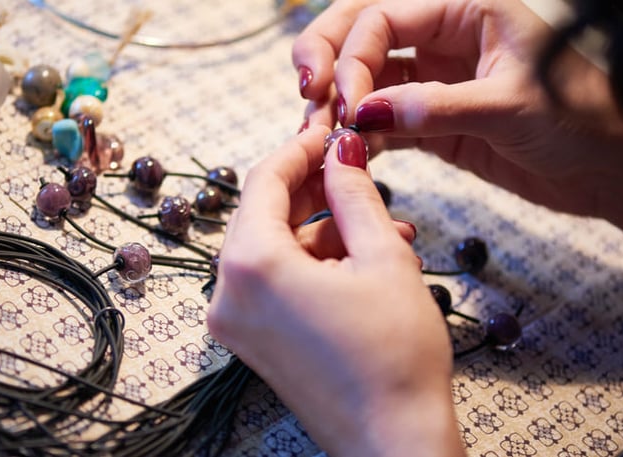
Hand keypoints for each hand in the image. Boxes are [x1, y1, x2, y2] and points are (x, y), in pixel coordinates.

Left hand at [208, 126, 463, 456]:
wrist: (393, 443)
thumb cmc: (394, 356)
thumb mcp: (383, 257)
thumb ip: (354, 194)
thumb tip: (342, 150)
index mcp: (251, 265)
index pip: (264, 181)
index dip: (299, 149)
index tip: (328, 131)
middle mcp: (227, 293)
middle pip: (263, 214)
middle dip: (312, 189)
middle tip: (353, 169)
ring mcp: (235, 321)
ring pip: (273, 248)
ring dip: (321, 230)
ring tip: (382, 225)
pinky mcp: (252, 341)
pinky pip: (275, 282)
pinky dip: (312, 264)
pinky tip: (362, 257)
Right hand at [293, 0, 622, 251]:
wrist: (608, 168)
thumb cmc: (583, 119)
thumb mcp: (511, 105)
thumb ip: (437, 108)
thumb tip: (368, 114)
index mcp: (466, 11)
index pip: (384, 16)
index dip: (355, 55)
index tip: (350, 102)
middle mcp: (443, 40)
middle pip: (362, 34)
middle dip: (329, 60)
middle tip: (309, 93)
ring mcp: (433, 83)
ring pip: (366, 81)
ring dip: (338, 104)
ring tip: (320, 133)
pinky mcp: (432, 123)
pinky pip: (382, 121)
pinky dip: (360, 135)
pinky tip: (347, 151)